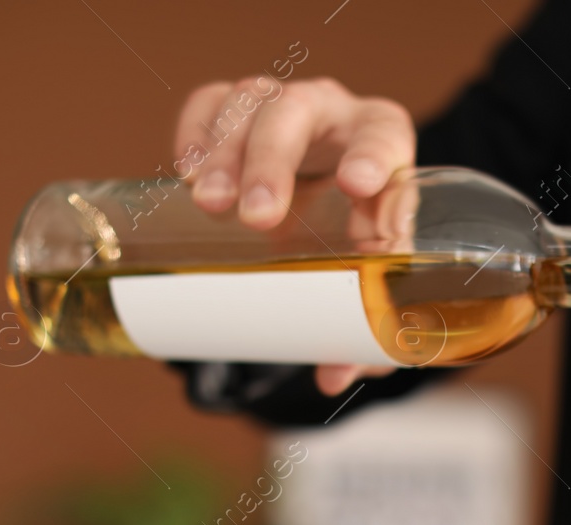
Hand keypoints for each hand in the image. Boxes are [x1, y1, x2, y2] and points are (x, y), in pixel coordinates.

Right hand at [174, 76, 414, 394]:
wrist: (331, 198)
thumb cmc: (358, 236)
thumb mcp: (370, 272)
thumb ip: (360, 325)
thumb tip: (333, 376)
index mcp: (384, 142)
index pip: (383, 136)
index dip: (373, 156)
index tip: (358, 185)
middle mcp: (333, 113)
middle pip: (302, 112)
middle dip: (276, 161)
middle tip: (257, 217)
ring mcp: (281, 104)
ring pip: (251, 102)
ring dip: (227, 150)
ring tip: (210, 204)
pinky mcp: (236, 108)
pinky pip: (209, 102)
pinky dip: (195, 132)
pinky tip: (187, 172)